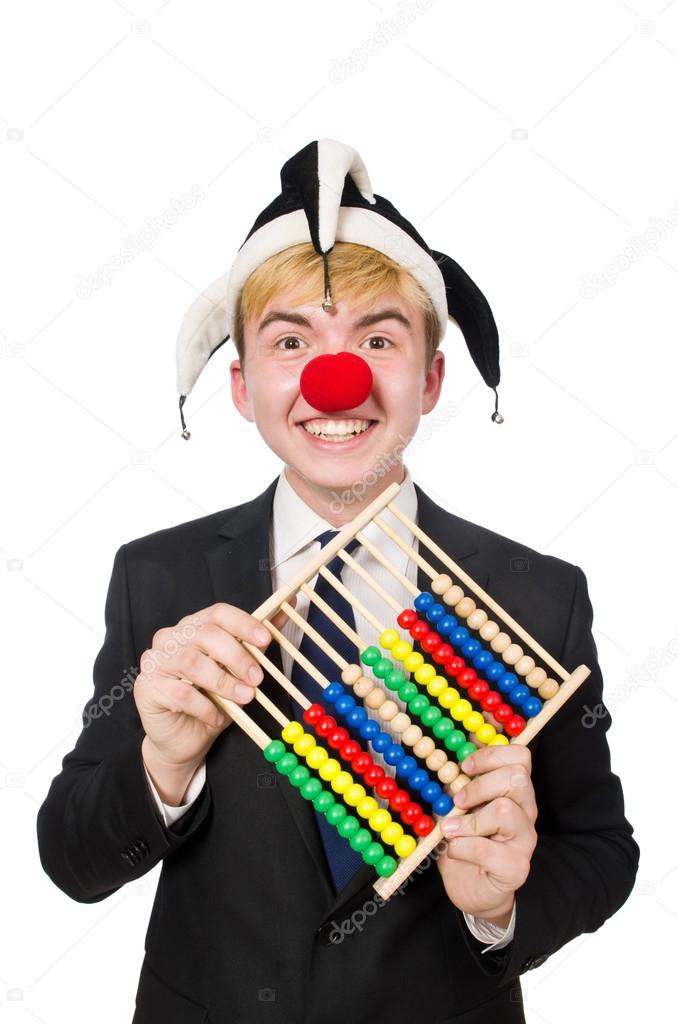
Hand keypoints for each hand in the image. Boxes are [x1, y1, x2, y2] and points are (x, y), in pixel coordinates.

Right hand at [135, 600, 292, 776]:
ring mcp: (156, 660)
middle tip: (257, 678)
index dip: (243, 623)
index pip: (218, 613)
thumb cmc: (212, 700)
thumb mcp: (239, 671)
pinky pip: (180, 692)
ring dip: (223, 682)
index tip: (265, 639)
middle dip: (237, 656)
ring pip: (192, 662)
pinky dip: (205, 706)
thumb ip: (257, 641)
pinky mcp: (147, 687)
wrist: (185, 738)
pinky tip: (217, 716)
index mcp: (194, 626)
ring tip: (244, 697)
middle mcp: (171, 637)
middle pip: (206, 635)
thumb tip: (286, 609)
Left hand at [436, 745, 537, 924]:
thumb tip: (454, 744)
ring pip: (505, 810)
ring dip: (469, 820)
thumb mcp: (461, 805)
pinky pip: (487, 849)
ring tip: (451, 830)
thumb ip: (461, 779)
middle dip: (480, 785)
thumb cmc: (466, 841)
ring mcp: (524, 840)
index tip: (465, 767)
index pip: (520, 756)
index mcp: (514, 791)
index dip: (491, 754)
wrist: (474, 889)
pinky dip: (462, 847)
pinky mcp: (517, 868)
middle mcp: (526, 812)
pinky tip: (454, 851)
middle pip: (517, 778)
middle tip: (458, 802)